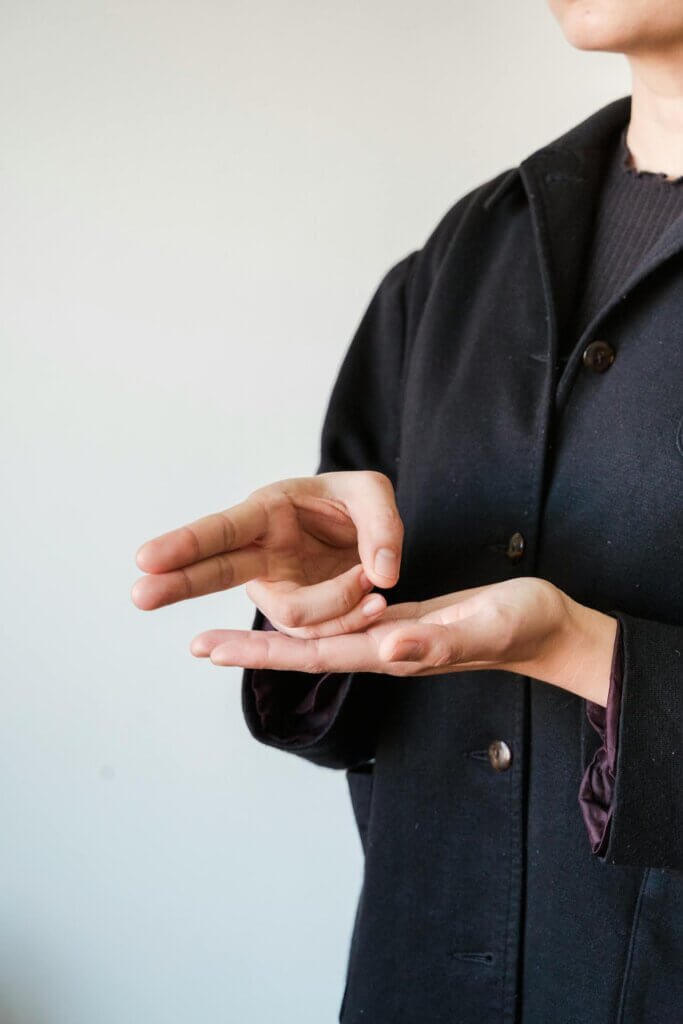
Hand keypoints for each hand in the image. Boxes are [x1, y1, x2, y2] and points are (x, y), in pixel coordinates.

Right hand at [131, 471, 403, 636]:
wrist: (366, 536)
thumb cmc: (356, 504)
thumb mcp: (374, 495)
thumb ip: (382, 527)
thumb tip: (380, 576)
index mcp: (269, 510)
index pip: (223, 528)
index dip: (187, 543)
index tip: (146, 558)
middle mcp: (260, 551)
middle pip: (214, 571)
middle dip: (177, 583)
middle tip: (139, 594)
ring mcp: (274, 587)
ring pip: (290, 615)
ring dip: (338, 602)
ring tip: (372, 578)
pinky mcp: (296, 616)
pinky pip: (316, 632)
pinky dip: (350, 617)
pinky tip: (371, 599)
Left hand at [192, 576, 617, 705]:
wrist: (544, 628)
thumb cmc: (522, 625)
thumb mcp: (485, 626)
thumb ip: (441, 643)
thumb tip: (389, 647)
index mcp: (397, 650)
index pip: (317, 653)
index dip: (263, 651)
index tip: (213, 648)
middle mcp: (386, 649)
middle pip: (307, 652)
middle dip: (251, 651)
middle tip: (197, 646)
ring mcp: (393, 638)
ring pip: (322, 638)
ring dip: (274, 638)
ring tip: (230, 631)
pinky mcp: (403, 622)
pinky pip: (346, 623)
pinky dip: (312, 620)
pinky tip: (295, 614)